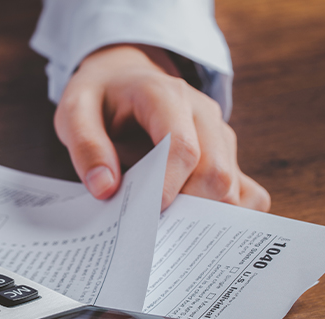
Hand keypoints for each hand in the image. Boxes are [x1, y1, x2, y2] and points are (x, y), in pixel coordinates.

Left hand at [54, 44, 270, 210]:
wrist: (123, 79)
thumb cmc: (100, 98)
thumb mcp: (75, 111)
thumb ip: (86, 147)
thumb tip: (105, 188)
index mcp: (165, 96)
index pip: (182, 147)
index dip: (167, 186)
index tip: (146, 214)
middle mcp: (203, 114)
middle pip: (216, 174)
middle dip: (187, 210)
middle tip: (152, 231)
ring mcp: (220, 135)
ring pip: (234, 188)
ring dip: (204, 218)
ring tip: (167, 233)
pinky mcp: (228, 156)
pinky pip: (249, 193)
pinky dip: (228, 217)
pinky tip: (194, 227)